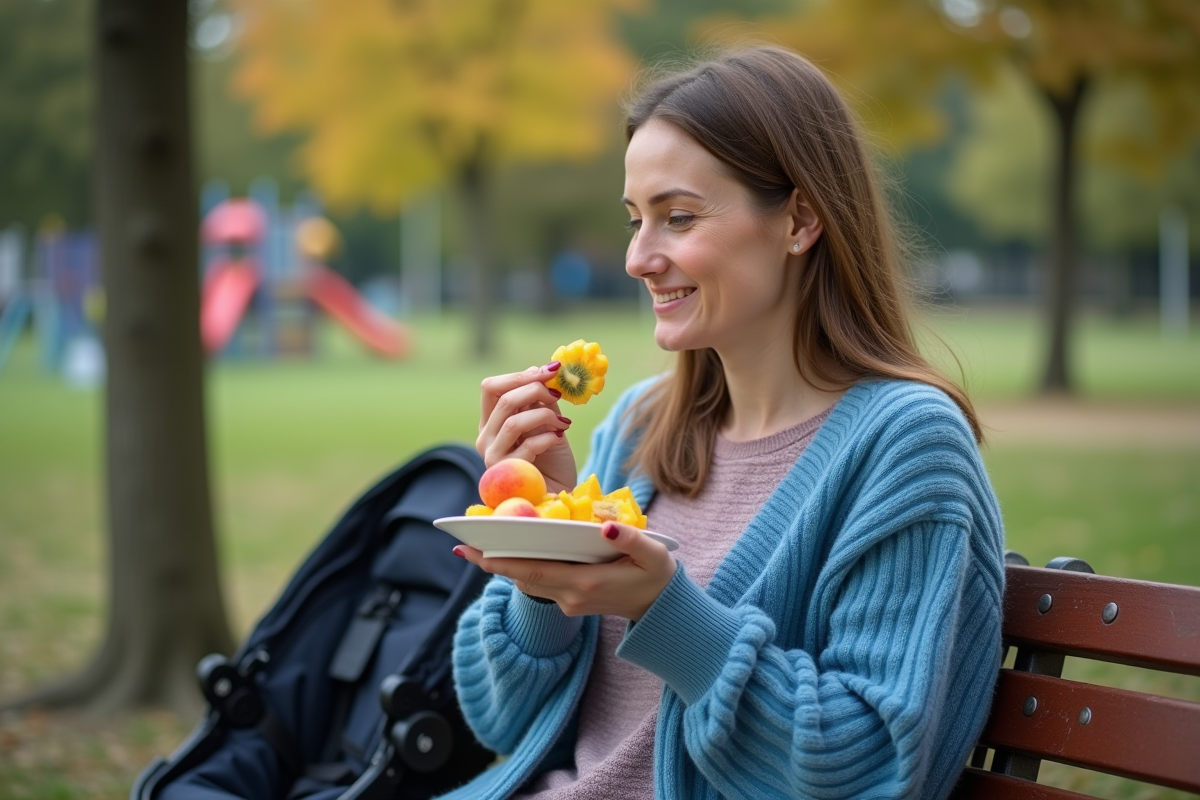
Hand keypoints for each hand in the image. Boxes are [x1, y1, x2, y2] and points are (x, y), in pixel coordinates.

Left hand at [454, 521, 677, 620]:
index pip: (534, 571)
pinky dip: (521, 569)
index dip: (502, 562)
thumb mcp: (654, 554)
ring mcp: (569, 601)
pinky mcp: (571, 601)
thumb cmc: (659, 576)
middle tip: (462, 545)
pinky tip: (509, 553)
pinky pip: (539, 584)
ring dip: (502, 567)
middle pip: (522, 578)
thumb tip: (605, 527)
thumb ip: (630, 540)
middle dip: (491, 563)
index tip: (474, 551)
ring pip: (528, 582)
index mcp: (586, 583)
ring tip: (477, 546)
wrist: (663, 610)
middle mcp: (571, 596)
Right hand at [477, 363, 575, 493]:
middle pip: (504, 400)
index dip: (520, 375)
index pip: (491, 387)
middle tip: (558, 394)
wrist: (557, 494)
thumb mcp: (547, 423)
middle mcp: (486, 437)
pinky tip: (558, 437)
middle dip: (536, 390)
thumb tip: (538, 369)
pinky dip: (548, 437)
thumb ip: (539, 400)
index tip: (549, 372)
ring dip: (544, 415)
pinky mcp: (507, 473)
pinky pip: (527, 445)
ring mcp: (493, 457)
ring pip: (514, 422)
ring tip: (562, 422)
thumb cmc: (551, 460)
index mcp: (491, 422)